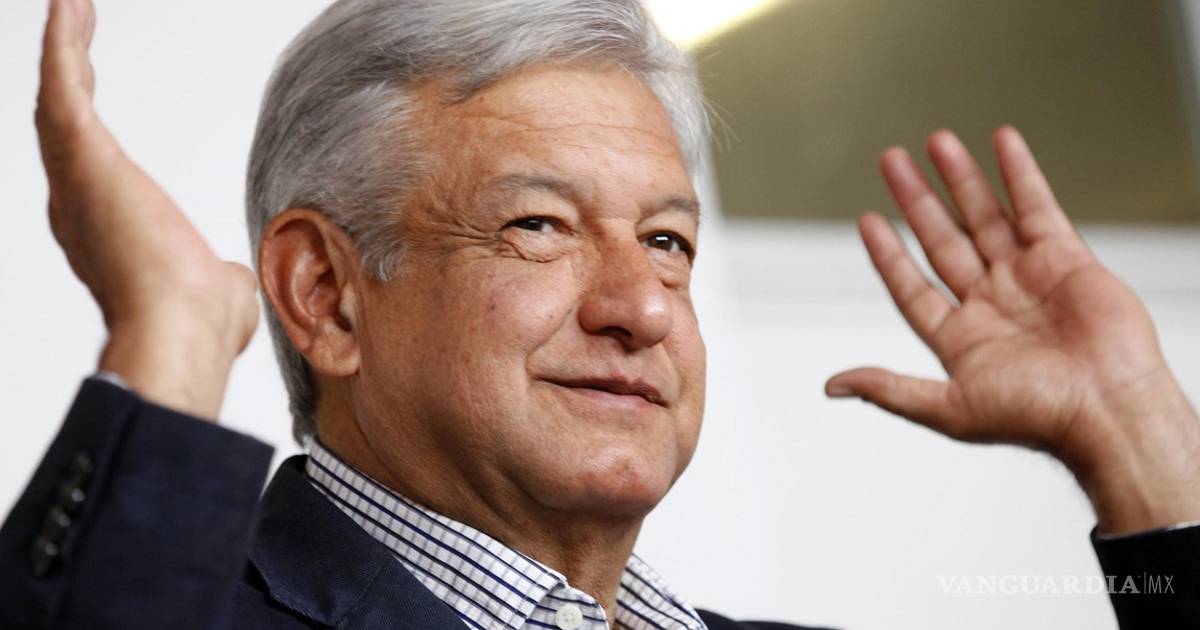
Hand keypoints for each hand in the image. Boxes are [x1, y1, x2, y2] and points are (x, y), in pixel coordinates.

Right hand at [36, 0, 258, 418]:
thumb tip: (226, 275)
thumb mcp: (216, 291)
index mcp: (106, 236)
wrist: (181, 332)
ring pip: (58, 99)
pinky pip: (63, 85)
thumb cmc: (200, 326)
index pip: (91, 169)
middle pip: (65, 126)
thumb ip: (214, 274)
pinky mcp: (84, 156)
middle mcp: (76, 207)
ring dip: (66, 49)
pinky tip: (70, 6)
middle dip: (71, 75)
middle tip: (74, 30)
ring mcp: (74, 181)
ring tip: (72, 7)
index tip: (91, 95)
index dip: (87, 130)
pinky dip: (63, 42)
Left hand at [826, 127, 1199, 532]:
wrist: (1108, 409)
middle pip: (943, 240)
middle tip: (892, 161)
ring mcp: (1027, 277)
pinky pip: (1036, 207)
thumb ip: (889, 390)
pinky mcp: (1065, 258)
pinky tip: (1002, 142)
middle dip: (917, 201)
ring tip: (937, 142)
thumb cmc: (1036, 417)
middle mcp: (991, 303)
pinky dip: (1019, 174)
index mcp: (960, 337)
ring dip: (960, 179)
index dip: (888, 254)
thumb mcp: (948, 409)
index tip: (868, 220)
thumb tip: (833, 387)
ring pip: (984, 217)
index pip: (911, 284)